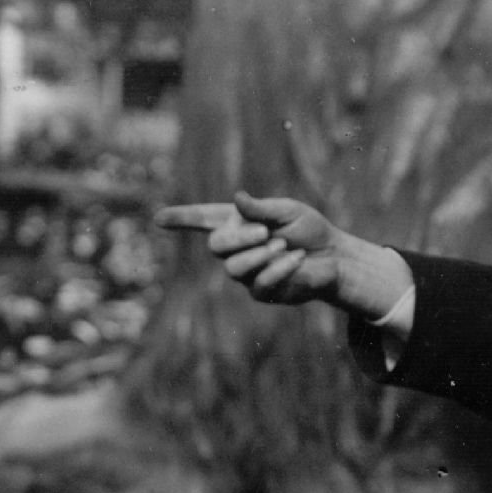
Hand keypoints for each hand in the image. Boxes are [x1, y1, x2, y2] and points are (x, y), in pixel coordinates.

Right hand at [155, 192, 413, 322]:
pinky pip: (260, 282)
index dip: (182, 219)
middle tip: (265, 232)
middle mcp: (237, 249)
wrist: (333, 257)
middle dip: (239, 238)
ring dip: (261, 255)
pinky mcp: (262, 292)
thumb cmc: (309, 230)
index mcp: (238, 223)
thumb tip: (237, 199)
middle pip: (215, 246)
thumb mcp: (287, 211)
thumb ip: (261, 208)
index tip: (158, 219)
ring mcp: (246, 273)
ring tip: (283, 247)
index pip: (204, 219)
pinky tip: (297, 259)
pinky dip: (281, 268)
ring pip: (233, 269)